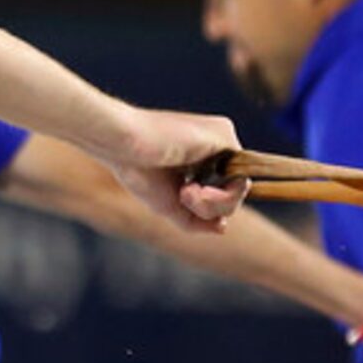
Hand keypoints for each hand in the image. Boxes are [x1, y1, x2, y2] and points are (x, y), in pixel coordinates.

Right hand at [104, 105, 242, 229]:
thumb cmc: (138, 169)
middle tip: (182, 197)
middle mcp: (215, 146)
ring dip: (211, 205)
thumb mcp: (170, 205)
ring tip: (184, 193)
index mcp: (201, 157)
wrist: (123, 144)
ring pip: (238, 189)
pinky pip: (239, 178)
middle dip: (210, 208)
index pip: (223, 191)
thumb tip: (223, 227)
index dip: (208, 208)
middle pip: (233, 192)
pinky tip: (189, 188)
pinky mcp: (224, 134)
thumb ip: (198, 220)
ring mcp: (221, 139)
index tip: (183, 202)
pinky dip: (217, 195)